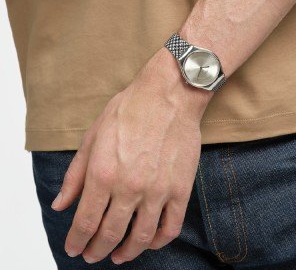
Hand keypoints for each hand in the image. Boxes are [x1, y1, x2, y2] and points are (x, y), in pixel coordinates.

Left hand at [51, 48, 212, 264]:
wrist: (169, 96)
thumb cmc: (131, 110)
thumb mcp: (94, 136)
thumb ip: (76, 174)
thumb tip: (61, 204)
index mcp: (103, 173)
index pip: (85, 222)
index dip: (77, 241)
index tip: (74, 248)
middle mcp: (129, 187)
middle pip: (110, 234)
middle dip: (97, 250)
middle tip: (92, 255)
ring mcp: (158, 190)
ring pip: (141, 237)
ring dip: (127, 253)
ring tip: (119, 256)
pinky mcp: (181, 188)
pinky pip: (171, 227)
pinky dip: (158, 241)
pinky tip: (150, 241)